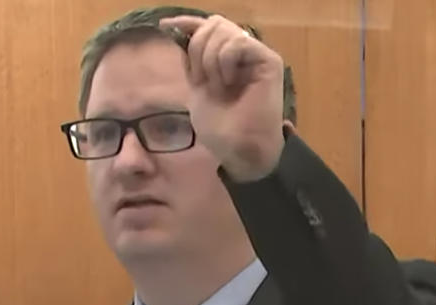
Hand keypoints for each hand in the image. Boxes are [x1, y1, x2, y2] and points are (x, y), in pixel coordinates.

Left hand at [160, 15, 285, 181]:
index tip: (165, 27)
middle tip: (201, 79)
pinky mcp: (269, 61)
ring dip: (210, 59)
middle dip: (199, 48)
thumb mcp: (197, 87)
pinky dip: (224, 61)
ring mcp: (258, 56)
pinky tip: (227, 82)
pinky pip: (238, 43)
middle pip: (215, 24)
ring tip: (218, 86)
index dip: (188, 23)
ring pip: (224, 30)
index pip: (208, 26)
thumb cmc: (222, 128)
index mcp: (229, 58)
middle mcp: (246, 53)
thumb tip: (175, 27)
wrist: (239, 151)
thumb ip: (193, 59)